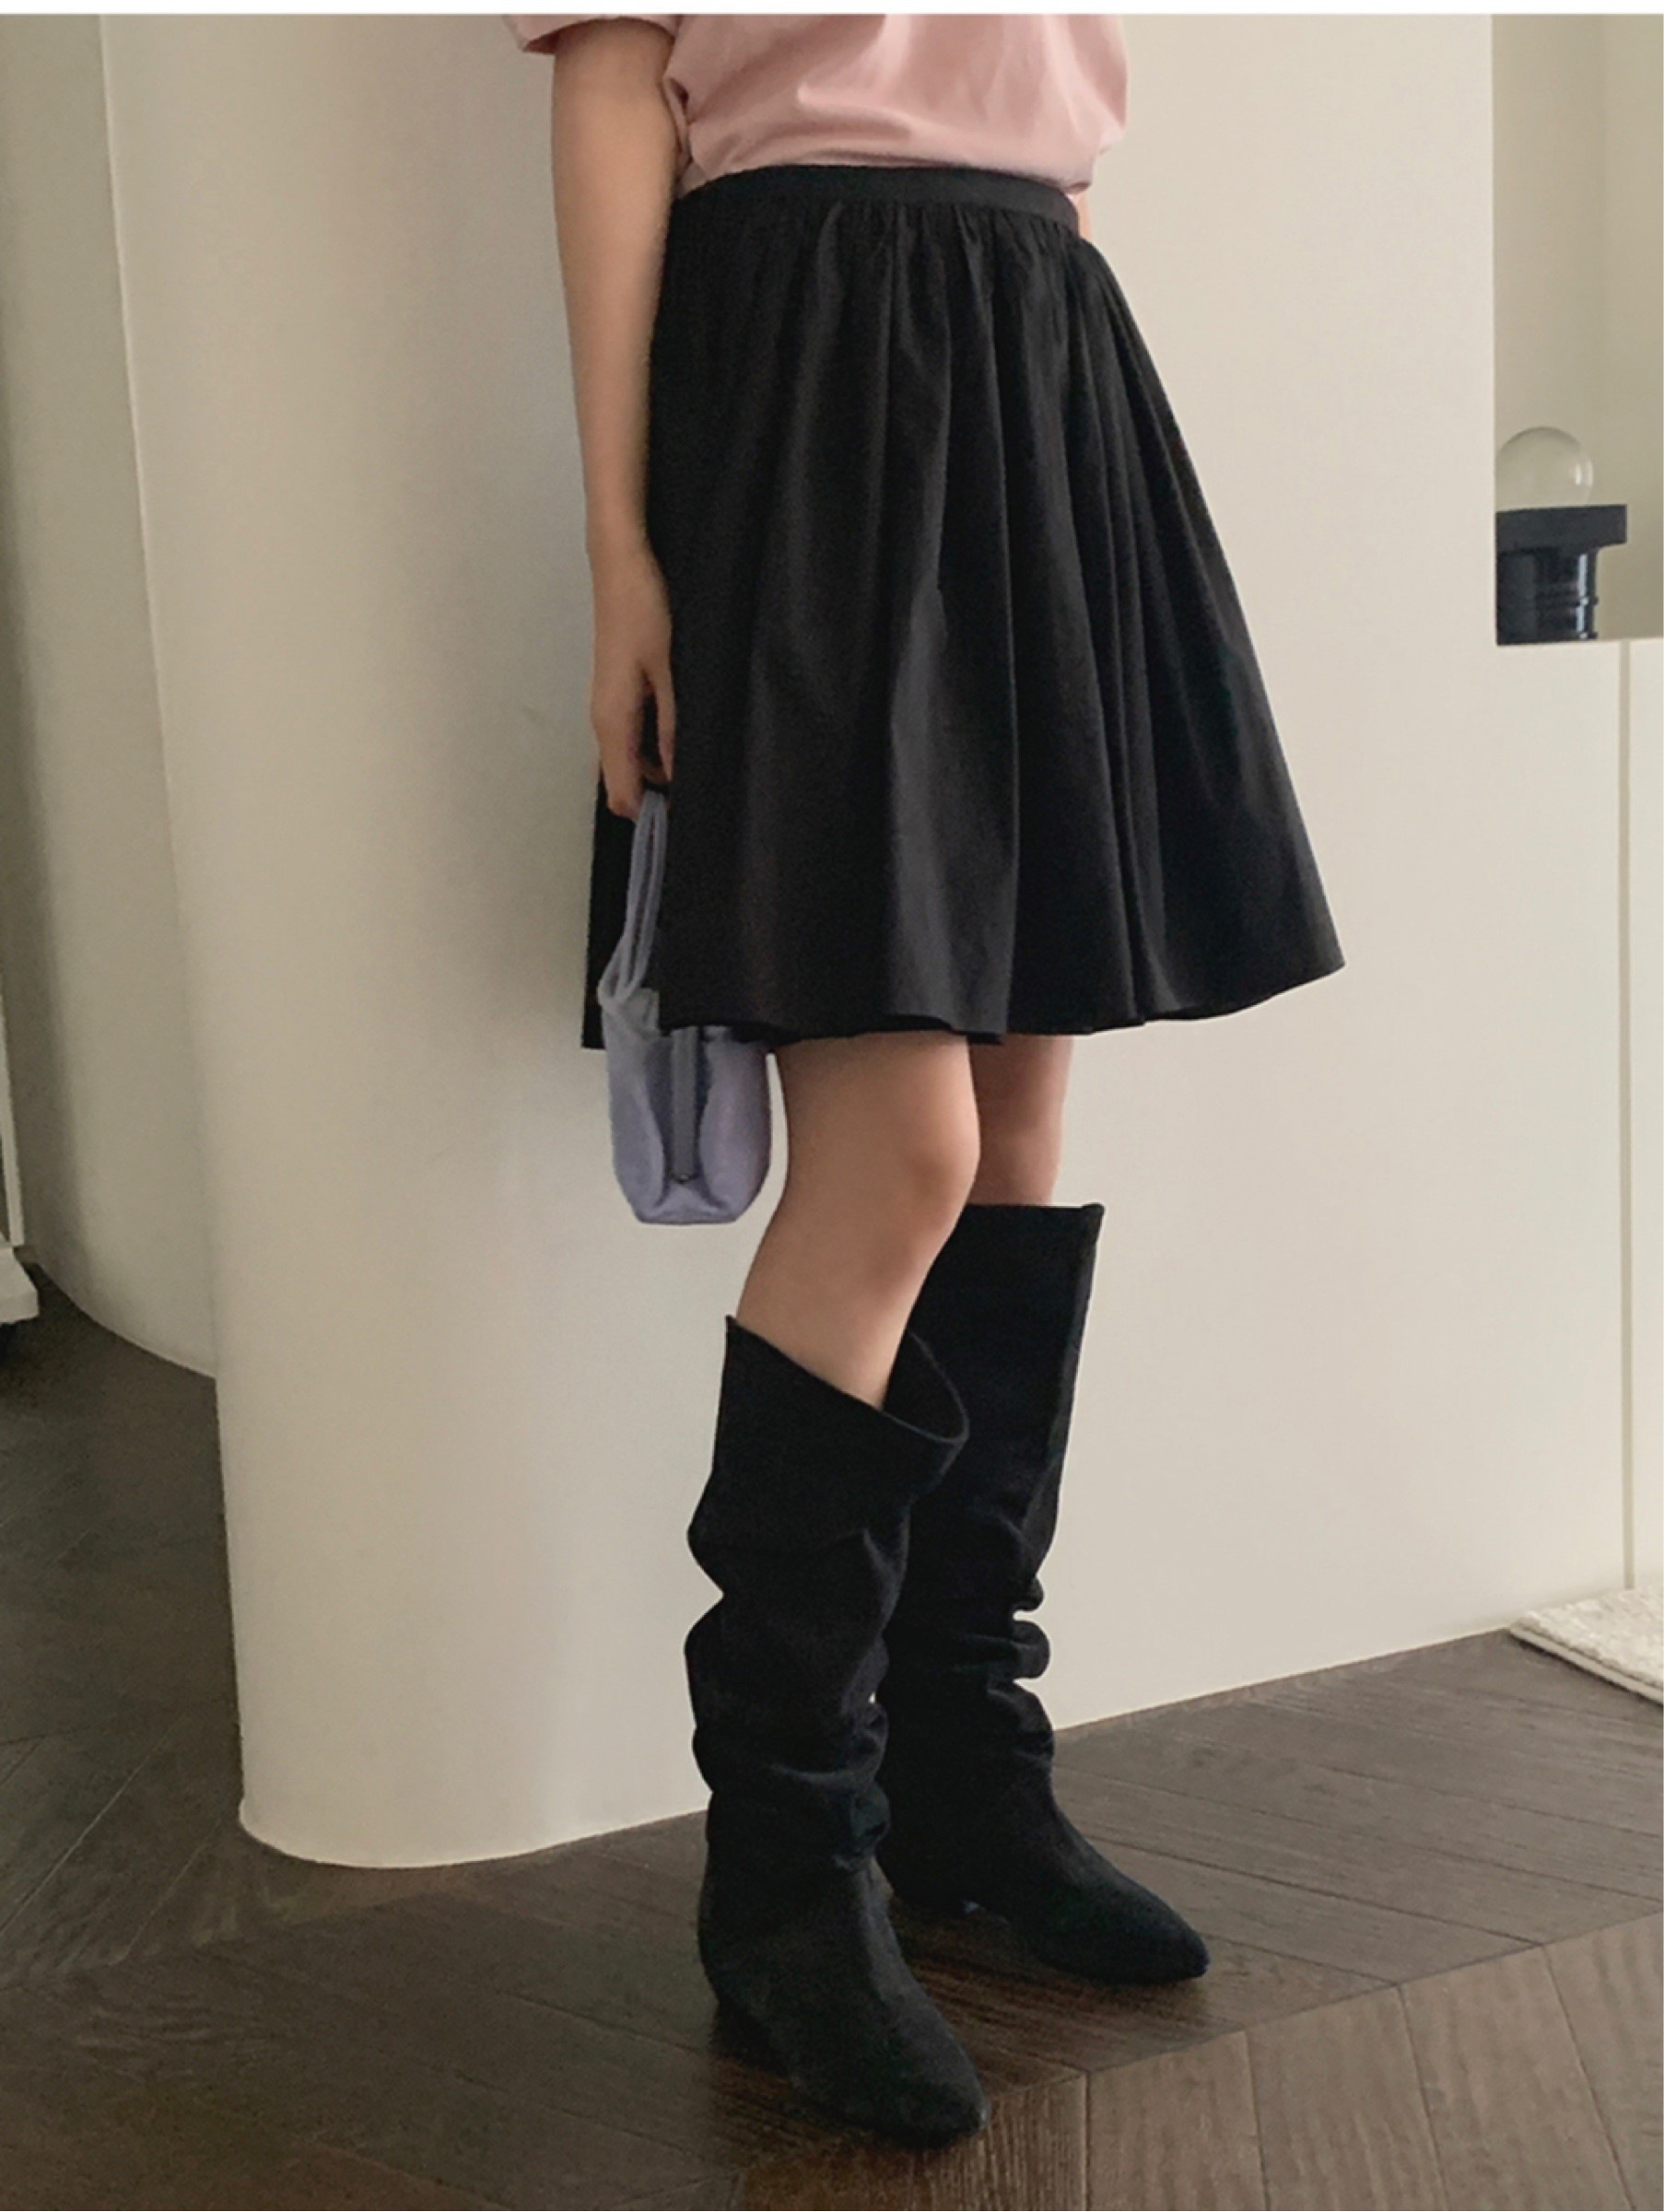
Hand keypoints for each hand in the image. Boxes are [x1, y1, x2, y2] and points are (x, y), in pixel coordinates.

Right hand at [589, 539, 676, 820]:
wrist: (620, 565)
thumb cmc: (645, 611)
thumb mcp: (671, 672)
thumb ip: (674, 727)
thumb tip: (679, 774)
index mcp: (612, 723)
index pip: (622, 796)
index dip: (653, 816)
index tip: (690, 817)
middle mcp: (604, 722)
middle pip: (627, 781)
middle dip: (661, 793)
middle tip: (708, 785)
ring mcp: (609, 707)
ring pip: (633, 759)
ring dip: (662, 765)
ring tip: (704, 754)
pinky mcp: (617, 693)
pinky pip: (635, 735)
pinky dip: (657, 742)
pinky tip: (687, 727)